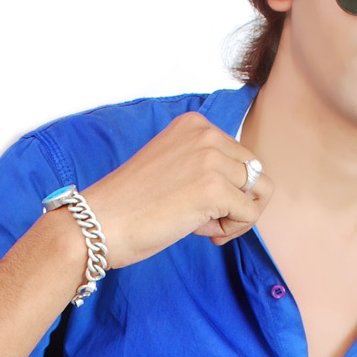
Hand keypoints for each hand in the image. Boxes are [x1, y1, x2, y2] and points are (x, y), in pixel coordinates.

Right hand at [83, 112, 272, 268]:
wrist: (98, 222)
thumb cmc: (131, 204)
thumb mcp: (174, 165)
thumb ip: (206, 165)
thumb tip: (249, 188)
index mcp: (195, 124)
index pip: (240, 156)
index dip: (227, 186)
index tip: (198, 200)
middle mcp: (206, 133)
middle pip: (256, 172)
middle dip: (237, 201)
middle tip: (205, 218)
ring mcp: (211, 158)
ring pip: (259, 192)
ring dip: (236, 216)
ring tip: (205, 225)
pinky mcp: (214, 188)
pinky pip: (250, 214)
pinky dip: (232, 230)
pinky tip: (202, 233)